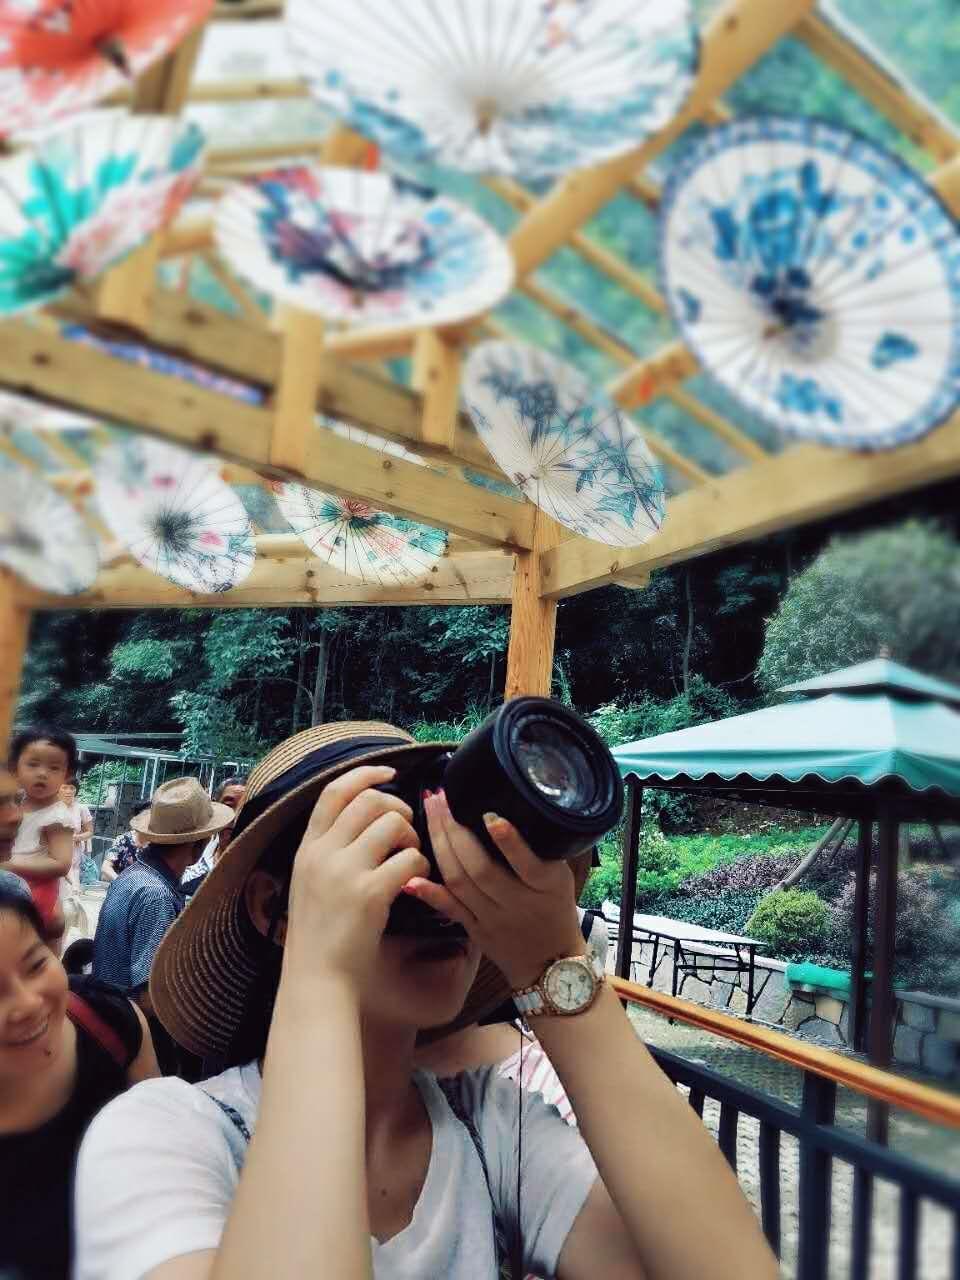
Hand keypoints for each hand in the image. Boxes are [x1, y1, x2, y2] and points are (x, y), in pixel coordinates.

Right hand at [283, 765, 429, 995]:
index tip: (389, 772)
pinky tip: (414, 881)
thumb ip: (327, 850)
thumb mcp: (308, 883)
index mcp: (307, 849)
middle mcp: (322, 854)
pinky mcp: (369, 894)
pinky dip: (420, 864)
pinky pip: (409, 858)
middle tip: (406, 829)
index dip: (365, 774)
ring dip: (411, 835)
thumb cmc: (319, 935)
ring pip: (392, 823)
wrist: (316, 979)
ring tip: (409, 856)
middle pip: (369, 801)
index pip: (334, 792)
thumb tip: (363, 821)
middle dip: (397, 807)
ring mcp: (345, 872)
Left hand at [405, 789, 585, 989]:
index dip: (509, 841)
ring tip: (430, 812)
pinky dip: (429, 893)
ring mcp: (492, 918)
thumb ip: (538, 848)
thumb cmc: (555, 907)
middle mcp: (517, 903)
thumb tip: (511, 807)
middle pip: (481, 868)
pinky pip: (450, 909)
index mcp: (545, 885)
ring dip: (440, 845)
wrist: (550, 961)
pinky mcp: (475, 929)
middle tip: (440, 797)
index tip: (490, 815)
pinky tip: (411, 877)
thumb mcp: (561, 875)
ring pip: (461, 882)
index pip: (527, 863)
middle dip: (456, 830)